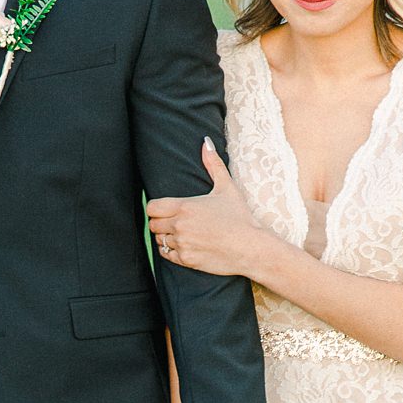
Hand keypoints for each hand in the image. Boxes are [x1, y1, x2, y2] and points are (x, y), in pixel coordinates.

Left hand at [148, 141, 265, 277]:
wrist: (250, 247)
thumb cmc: (240, 217)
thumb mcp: (227, 188)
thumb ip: (213, 164)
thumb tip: (206, 142)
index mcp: (184, 206)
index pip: (152, 208)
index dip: (156, 209)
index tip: (165, 210)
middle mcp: (179, 225)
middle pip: (153, 225)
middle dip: (161, 223)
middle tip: (174, 222)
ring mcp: (182, 244)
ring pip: (159, 240)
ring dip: (166, 237)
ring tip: (181, 233)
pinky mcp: (186, 260)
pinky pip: (167, 255)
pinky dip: (172, 251)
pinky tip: (184, 245)